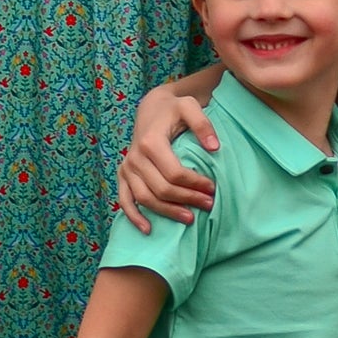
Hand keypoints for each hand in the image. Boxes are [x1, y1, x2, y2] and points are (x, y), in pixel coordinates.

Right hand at [115, 87, 217, 230]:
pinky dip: (134, 216)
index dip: (195, 184)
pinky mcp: (123, 174)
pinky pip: (124, 199)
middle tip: (208, 204)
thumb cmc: (174, 109)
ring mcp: (127, 168)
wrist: (152, 108)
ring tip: (190, 219)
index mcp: (151, 142)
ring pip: (145, 198)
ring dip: (167, 212)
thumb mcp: (190, 107)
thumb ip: (203, 125)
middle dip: (187, 200)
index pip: (174, 173)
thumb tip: (214, 148)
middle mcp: (135, 157)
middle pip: (162, 189)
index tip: (212, 188)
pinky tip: (148, 230)